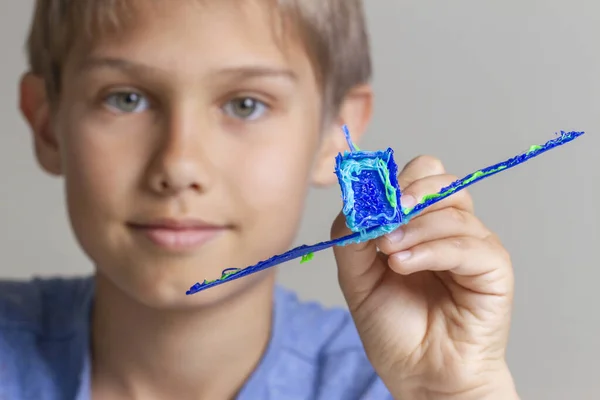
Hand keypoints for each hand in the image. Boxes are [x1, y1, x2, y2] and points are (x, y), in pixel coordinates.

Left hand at [332, 156, 517, 398]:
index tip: (369, 200)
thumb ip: (351, 237)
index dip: (394, 180)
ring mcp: (474, 247)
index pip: (418, 175)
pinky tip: (404, 266)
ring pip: (453, 210)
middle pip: (441, 181)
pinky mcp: (493, 269)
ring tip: (388, 253)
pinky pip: (468, 245)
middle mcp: (449, 229)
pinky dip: (432, 250)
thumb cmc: (394, 329)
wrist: (419, 375)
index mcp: (420, 224)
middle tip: (384, 215)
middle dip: (408, 193)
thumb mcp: (357, 277)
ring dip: (414, 227)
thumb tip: (355, 201)